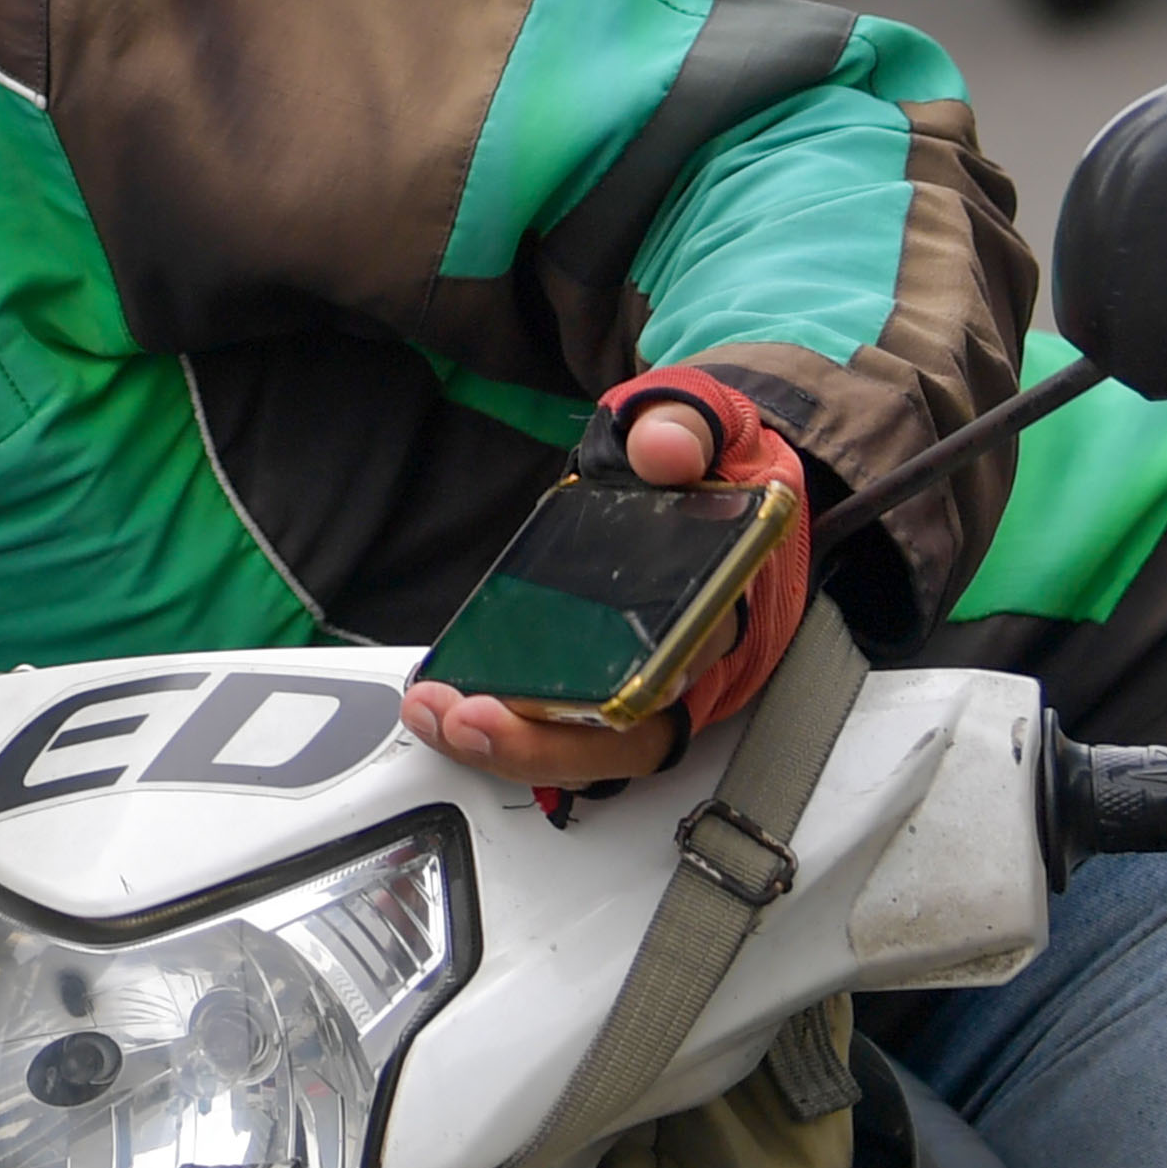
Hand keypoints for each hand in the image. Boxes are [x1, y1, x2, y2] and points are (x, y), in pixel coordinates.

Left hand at [402, 380, 811, 788]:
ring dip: (514, 747)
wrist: (696, 468)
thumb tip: (663, 449)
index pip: (697, 655)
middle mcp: (693, 654)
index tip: (596, 699)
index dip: (647, 684)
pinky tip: (442, 712)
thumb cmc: (695, 456)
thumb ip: (682, 428)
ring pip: (593, 747)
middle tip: (473, 720)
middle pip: (634, 732)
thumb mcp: (699, 420)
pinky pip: (559, 730)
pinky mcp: (602, 684)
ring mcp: (647, 680)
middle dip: (550, 740)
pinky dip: (502, 731)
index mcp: (725, 592)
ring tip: (440, 718)